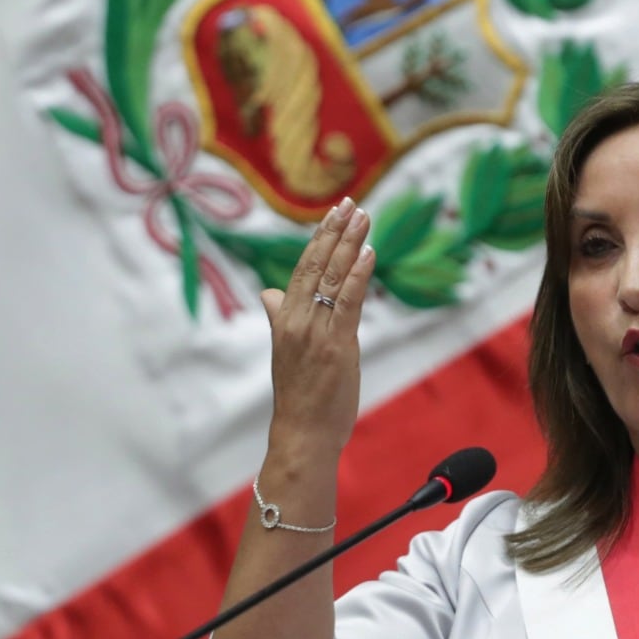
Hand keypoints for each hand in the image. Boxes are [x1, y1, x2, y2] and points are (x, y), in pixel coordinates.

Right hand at [261, 196, 375, 454]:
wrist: (301, 434)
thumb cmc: (298, 397)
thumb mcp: (283, 351)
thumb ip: (279, 318)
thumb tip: (270, 293)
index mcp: (284, 320)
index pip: (302, 269)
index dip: (319, 239)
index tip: (333, 213)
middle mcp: (297, 321)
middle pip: (317, 266)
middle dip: (336, 232)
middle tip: (352, 203)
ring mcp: (316, 333)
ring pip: (333, 279)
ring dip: (350, 245)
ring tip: (364, 218)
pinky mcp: (337, 347)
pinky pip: (348, 303)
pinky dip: (358, 276)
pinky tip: (368, 253)